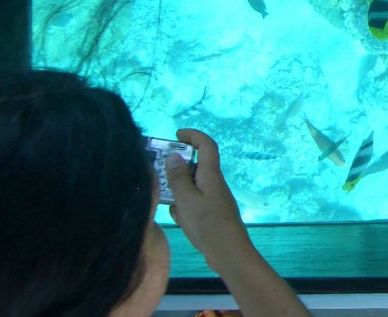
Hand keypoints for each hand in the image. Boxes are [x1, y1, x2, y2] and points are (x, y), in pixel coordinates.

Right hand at [165, 128, 255, 273]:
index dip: (193, 135)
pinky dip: (184, 207)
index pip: (206, 145)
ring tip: (168, 203)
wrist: (228, 253)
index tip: (176, 135)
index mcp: (211, 174)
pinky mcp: (212, 212)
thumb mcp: (186, 200)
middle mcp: (214, 183)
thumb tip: (173, 156)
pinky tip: (180, 219)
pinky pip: (194, 202)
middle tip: (158, 174)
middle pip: (196, 166)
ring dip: (179, 191)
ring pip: (192, 186)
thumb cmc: (207, 224)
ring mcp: (214, 198)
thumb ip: (178, 178)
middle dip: (177, 168)